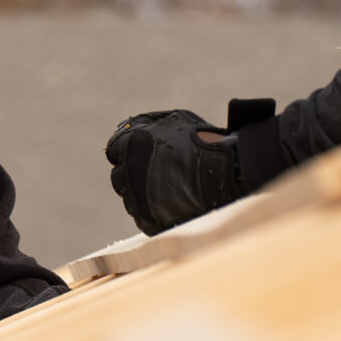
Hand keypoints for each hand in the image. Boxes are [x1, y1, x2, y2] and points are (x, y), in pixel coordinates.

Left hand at [104, 109, 243, 235]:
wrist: (227, 172)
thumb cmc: (202, 141)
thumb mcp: (174, 120)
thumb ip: (146, 123)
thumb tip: (129, 126)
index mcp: (130, 146)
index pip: (113, 149)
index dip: (127, 151)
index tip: (139, 154)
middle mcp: (129, 173)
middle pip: (119, 176)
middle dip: (132, 173)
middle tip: (156, 172)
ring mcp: (138, 200)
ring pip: (130, 198)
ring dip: (142, 193)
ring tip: (169, 188)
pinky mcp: (149, 221)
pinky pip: (142, 216)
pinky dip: (152, 211)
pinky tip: (171, 202)